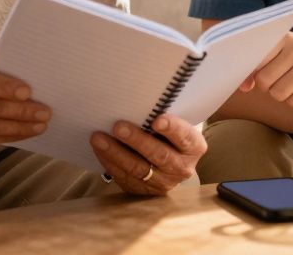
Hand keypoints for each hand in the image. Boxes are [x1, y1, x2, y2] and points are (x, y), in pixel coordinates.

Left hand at [89, 114, 204, 195]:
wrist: (170, 159)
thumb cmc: (169, 133)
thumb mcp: (176, 124)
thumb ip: (163, 117)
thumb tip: (136, 102)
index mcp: (194, 147)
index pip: (184, 137)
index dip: (172, 129)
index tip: (157, 120)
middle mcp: (182, 167)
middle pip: (159, 155)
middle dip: (137, 140)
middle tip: (118, 126)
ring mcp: (163, 182)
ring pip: (138, 169)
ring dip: (116, 153)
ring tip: (99, 138)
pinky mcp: (145, 191)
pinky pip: (125, 177)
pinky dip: (110, 162)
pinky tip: (99, 149)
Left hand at [240, 32, 292, 107]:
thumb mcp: (288, 49)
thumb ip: (263, 61)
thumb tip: (243, 86)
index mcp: (285, 37)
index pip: (255, 60)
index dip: (250, 74)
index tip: (250, 81)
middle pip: (264, 81)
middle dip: (268, 86)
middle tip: (279, 81)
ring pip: (278, 94)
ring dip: (282, 95)